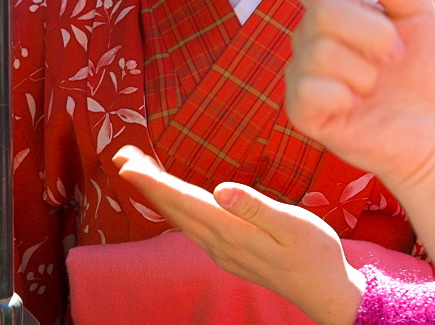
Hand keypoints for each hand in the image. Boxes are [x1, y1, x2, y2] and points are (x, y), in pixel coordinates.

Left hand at [114, 145, 364, 324]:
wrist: (327, 293)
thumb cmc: (316, 254)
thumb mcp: (294, 225)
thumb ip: (255, 207)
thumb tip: (220, 189)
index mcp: (231, 230)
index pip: (183, 200)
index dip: (152, 181)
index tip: (126, 164)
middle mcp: (218, 242)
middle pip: (173, 207)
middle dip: (145, 181)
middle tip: (121, 154)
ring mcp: (219, 250)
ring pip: (178, 216)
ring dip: (156, 192)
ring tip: (136, 169)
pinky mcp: (226, 252)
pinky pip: (189, 224)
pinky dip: (173, 205)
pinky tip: (168, 197)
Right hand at [224, 0, 434, 197]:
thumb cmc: (428, 75)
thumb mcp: (422, 18)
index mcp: (335, 8)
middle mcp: (310, 36)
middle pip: (325, 12)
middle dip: (373, 33)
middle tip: (393, 58)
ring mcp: (301, 73)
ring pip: (323, 52)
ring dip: (366, 72)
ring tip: (375, 88)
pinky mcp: (300, 110)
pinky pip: (314, 90)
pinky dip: (346, 99)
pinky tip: (355, 109)